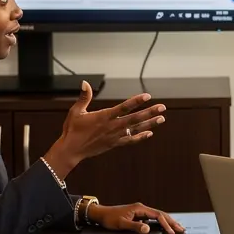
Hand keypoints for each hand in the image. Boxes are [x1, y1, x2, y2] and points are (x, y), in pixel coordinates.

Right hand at [46, 81, 165, 175]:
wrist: (71, 150)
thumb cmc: (72, 129)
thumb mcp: (76, 111)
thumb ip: (84, 97)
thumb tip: (85, 82)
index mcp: (104, 117)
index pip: (123, 107)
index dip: (136, 101)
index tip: (147, 96)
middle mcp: (112, 126)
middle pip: (134, 118)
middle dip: (149, 112)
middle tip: (162, 107)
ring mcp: (114, 136)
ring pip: (135, 129)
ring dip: (149, 123)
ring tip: (161, 119)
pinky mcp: (114, 143)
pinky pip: (130, 140)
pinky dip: (140, 137)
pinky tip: (150, 133)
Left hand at [89, 203, 183, 233]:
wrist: (101, 214)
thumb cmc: (110, 219)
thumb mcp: (121, 224)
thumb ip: (135, 226)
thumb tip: (148, 229)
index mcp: (140, 209)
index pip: (157, 215)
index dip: (165, 224)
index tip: (171, 231)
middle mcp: (142, 209)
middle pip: (161, 214)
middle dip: (171, 222)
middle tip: (181, 230)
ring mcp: (141, 212)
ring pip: (158, 216)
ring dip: (167, 222)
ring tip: (177, 228)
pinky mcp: (139, 215)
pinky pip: (153, 219)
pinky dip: (161, 223)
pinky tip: (164, 228)